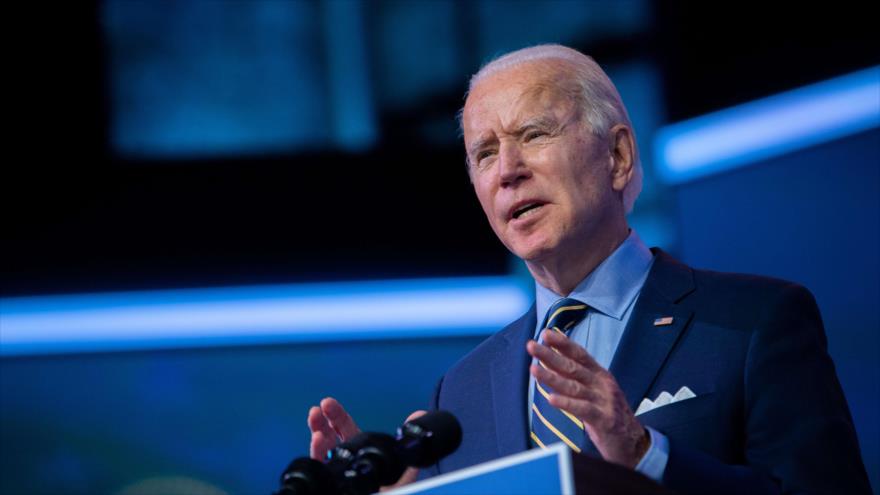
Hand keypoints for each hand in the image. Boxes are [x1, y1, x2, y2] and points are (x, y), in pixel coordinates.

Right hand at [307, 397, 424, 488]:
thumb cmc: (394, 488)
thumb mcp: (403, 463)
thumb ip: (408, 441)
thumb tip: (419, 415)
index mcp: (359, 448)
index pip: (344, 426)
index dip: (336, 414)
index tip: (327, 402)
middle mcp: (345, 458)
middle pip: (328, 436)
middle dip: (321, 422)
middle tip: (318, 409)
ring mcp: (337, 471)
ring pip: (321, 452)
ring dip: (317, 439)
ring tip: (317, 432)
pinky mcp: (334, 484)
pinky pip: (323, 469)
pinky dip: (317, 457)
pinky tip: (318, 445)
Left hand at [527, 329, 649, 467]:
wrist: (634, 443)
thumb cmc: (608, 414)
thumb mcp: (592, 391)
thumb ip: (573, 378)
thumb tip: (549, 361)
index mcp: (600, 374)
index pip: (580, 354)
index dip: (563, 343)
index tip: (545, 334)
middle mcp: (602, 384)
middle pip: (573, 367)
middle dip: (550, 355)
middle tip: (531, 346)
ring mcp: (604, 401)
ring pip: (574, 386)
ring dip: (552, 377)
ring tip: (533, 370)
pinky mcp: (605, 420)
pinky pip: (583, 409)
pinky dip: (566, 403)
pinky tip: (551, 399)